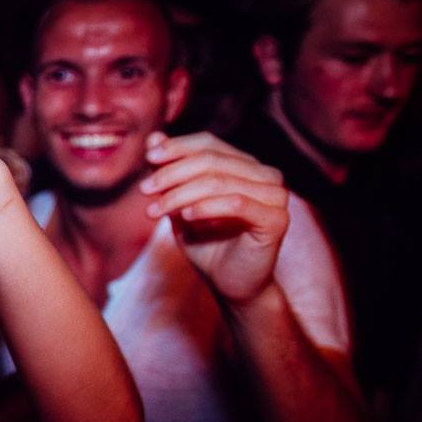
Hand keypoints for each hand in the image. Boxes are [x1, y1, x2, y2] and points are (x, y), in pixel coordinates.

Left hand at [140, 131, 289, 304]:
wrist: (230, 284)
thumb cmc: (207, 244)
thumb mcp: (181, 204)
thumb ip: (171, 172)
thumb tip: (152, 138)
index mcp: (245, 165)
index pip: (208, 144)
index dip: (176, 147)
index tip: (147, 158)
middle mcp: (265, 174)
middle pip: (211, 160)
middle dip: (172, 174)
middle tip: (145, 191)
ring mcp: (275, 196)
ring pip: (219, 182)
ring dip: (180, 194)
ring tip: (156, 210)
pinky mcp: (276, 219)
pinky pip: (236, 204)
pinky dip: (206, 208)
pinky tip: (184, 217)